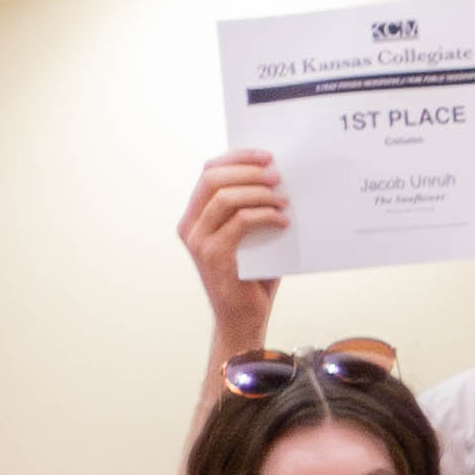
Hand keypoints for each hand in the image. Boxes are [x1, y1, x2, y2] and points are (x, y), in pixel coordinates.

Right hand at [178, 150, 288, 355]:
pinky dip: (265, 216)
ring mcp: (199, 241)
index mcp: (195, 216)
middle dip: (249, 170)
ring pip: (226, 198)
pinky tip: (283, 221)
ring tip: (284, 198)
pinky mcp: (214, 255)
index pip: (209, 172)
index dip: (237, 158)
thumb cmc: (252, 277)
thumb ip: (253, 210)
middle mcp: (190, 226)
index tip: (265, 155)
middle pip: (214, 178)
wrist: (244, 320)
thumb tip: (280, 180)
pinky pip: (241, 222)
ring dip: (260, 192)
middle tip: (278, 173)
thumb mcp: (252, 237)